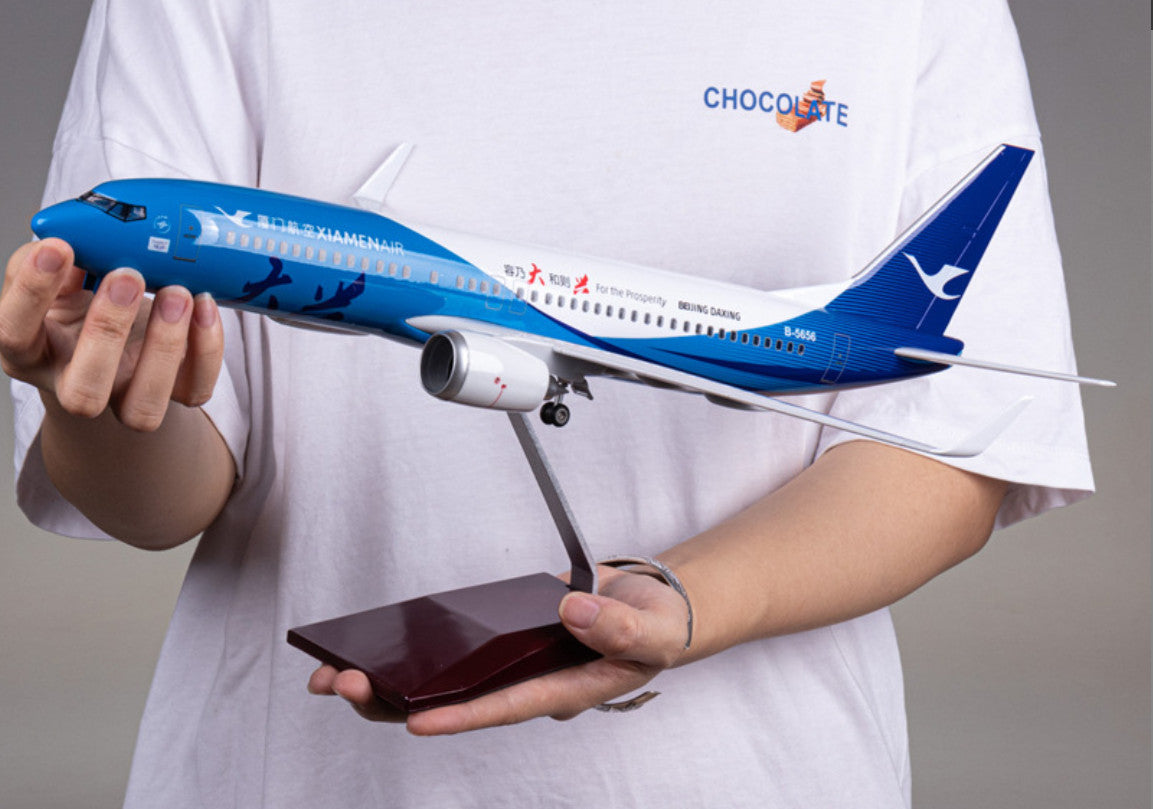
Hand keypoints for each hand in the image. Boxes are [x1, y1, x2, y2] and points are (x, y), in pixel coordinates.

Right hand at [0, 239, 222, 429]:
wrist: (119, 338)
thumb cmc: (82, 302)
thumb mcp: (57, 277)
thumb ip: (54, 258)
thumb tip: (75, 232)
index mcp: (31, 350)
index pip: (12, 333)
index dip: (32, 292)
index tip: (59, 247)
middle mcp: (74, 384)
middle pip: (83, 391)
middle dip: (107, 330)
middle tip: (127, 274)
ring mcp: (126, 397)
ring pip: (142, 408)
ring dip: (164, 347)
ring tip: (177, 291)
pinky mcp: (173, 395)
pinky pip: (194, 391)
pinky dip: (207, 348)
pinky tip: (204, 305)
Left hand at [306, 565, 690, 733]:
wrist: (652, 605)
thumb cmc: (656, 626)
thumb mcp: (653, 630)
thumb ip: (618, 626)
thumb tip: (569, 613)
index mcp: (565, 689)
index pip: (506, 706)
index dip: (461, 715)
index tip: (414, 718)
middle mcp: (529, 683)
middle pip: (457, 703)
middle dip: (396, 699)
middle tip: (344, 684)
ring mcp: (512, 663)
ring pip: (444, 681)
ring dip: (390, 679)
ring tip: (333, 673)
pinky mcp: (504, 638)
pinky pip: (455, 650)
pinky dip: (416, 650)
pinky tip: (376, 647)